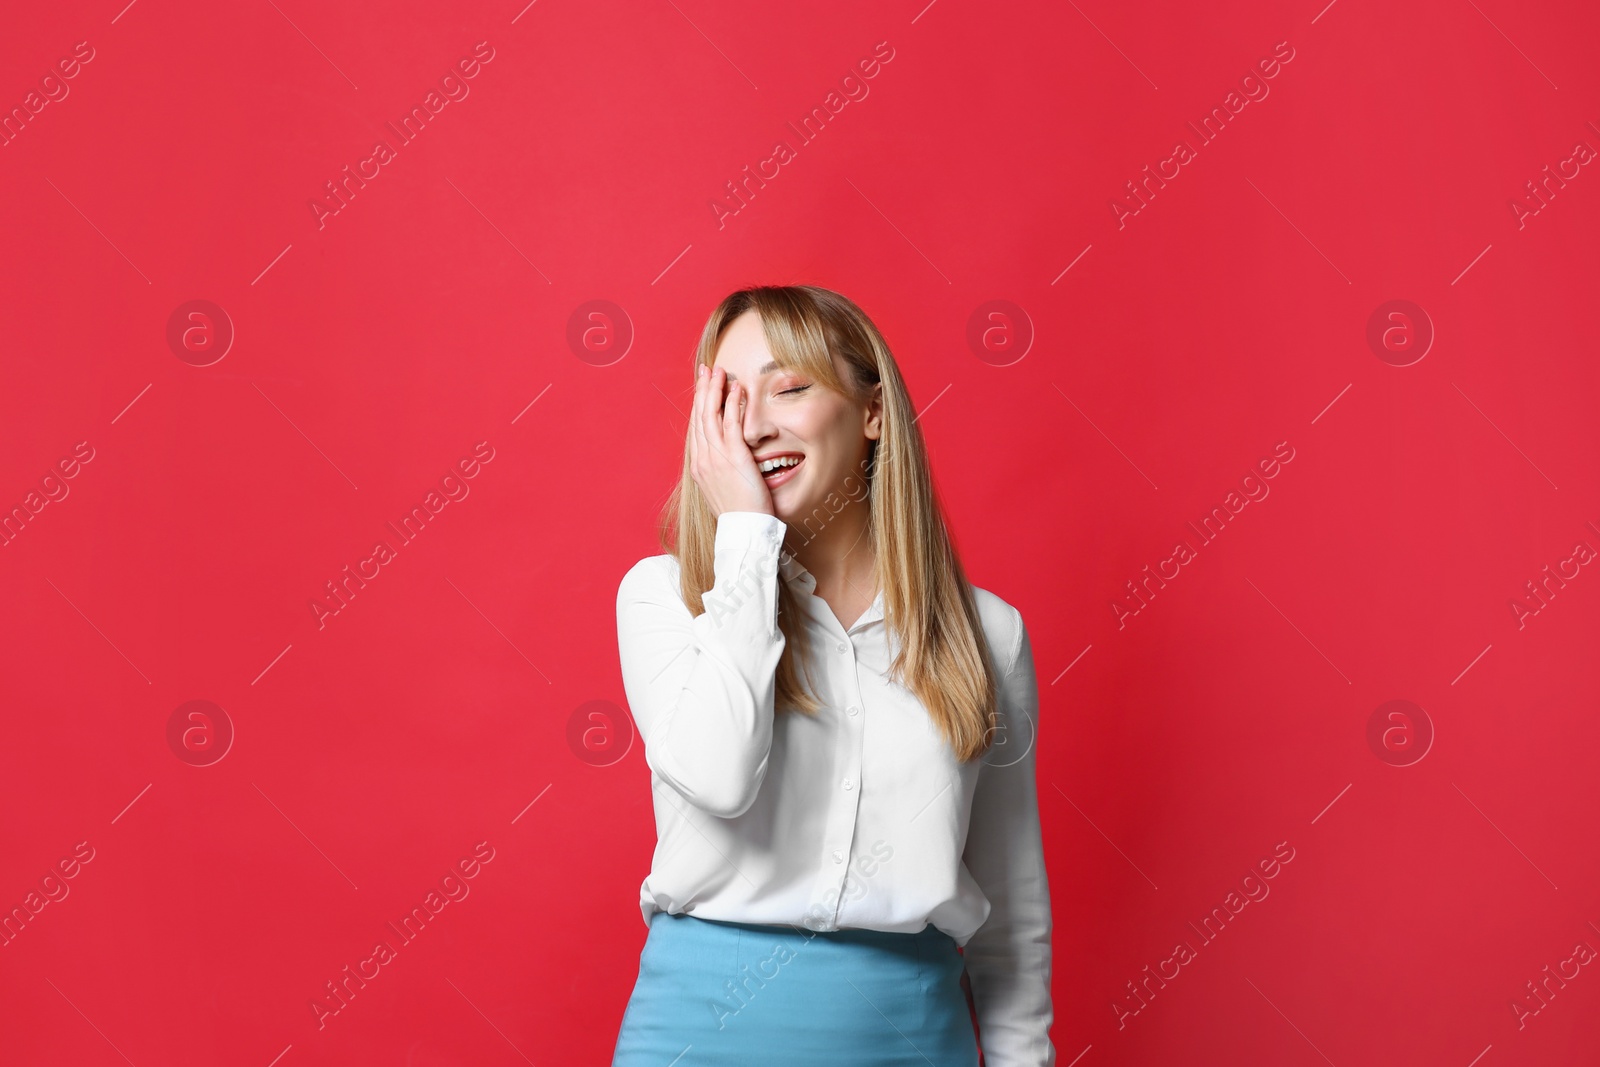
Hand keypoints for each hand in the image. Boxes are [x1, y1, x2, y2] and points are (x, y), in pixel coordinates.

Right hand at [689, 364, 773, 517]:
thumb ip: (720, 471)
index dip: (698, 404)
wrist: (743, 532)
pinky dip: (731, 404)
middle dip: (702, 390)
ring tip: (720, 371)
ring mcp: (716, 458)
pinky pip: (730, 424)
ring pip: (710, 416)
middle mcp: (703, 459)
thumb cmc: (738, 515)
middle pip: (699, 417)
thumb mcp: (722, 490)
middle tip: (707, 369)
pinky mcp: (734, 458)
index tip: (702, 387)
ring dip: (715, 390)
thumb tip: (725, 460)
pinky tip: (736, 388)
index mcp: (698, 467)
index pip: (696, 428)